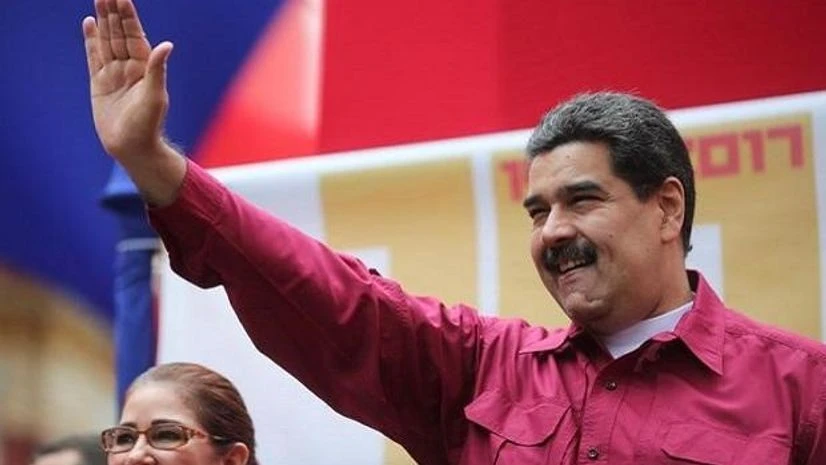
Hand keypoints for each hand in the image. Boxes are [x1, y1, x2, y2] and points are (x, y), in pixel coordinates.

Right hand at [83, 0, 185, 205]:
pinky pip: (94, 57)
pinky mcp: (100, 83)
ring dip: (103, 21)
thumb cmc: (149, 125)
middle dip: (114, 13)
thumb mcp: (155, 95)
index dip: (128, 16)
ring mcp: (114, 74)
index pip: (135, 35)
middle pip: (119, 33)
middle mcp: (130, 67)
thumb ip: (157, 69)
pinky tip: (89, 24)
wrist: (133, 148)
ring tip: (98, 0)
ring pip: (107, 41)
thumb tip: (167, 45)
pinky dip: (92, 40)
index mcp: (144, 67)